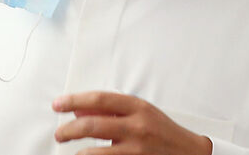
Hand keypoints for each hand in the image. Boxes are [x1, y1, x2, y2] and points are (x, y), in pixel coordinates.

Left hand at [52, 91, 212, 154]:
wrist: (191, 154)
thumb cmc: (163, 132)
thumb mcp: (140, 114)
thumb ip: (110, 111)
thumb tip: (78, 109)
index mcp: (138, 107)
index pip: (99, 99)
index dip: (74, 100)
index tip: (58, 105)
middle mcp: (137, 126)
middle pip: (92, 125)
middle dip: (69, 130)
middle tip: (59, 134)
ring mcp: (137, 150)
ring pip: (96, 152)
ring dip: (79, 153)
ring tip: (73, 152)